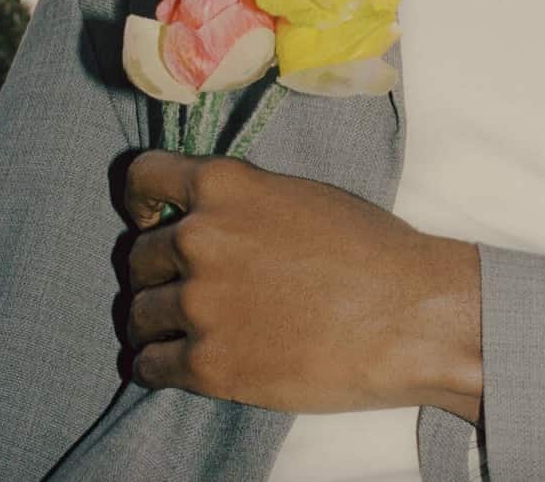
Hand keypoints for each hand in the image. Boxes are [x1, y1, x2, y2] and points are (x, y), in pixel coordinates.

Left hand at [124, 151, 481, 419]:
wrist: (406, 314)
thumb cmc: (369, 248)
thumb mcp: (301, 196)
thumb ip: (244, 203)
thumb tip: (210, 219)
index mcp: (225, 187)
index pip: (142, 177)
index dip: (142, 201)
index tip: (149, 218)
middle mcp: (200, 238)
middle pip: (138, 256)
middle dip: (159, 272)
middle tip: (189, 287)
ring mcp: (199, 304)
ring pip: (138, 314)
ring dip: (156, 322)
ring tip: (183, 330)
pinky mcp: (207, 365)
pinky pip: (150, 365)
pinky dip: (160, 365)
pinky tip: (181, 363)